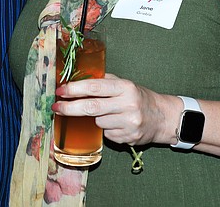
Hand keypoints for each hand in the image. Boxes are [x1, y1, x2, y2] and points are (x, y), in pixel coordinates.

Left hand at [52, 73, 171, 146]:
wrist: (163, 117)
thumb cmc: (138, 97)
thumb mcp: (124, 84)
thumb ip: (103, 82)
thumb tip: (75, 82)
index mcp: (125, 87)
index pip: (94, 87)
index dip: (74, 89)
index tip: (60, 91)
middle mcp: (128, 104)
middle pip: (91, 107)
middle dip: (70, 108)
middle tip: (56, 108)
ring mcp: (129, 123)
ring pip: (98, 122)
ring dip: (95, 119)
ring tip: (109, 114)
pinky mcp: (129, 138)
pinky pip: (106, 134)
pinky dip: (106, 129)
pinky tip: (117, 124)